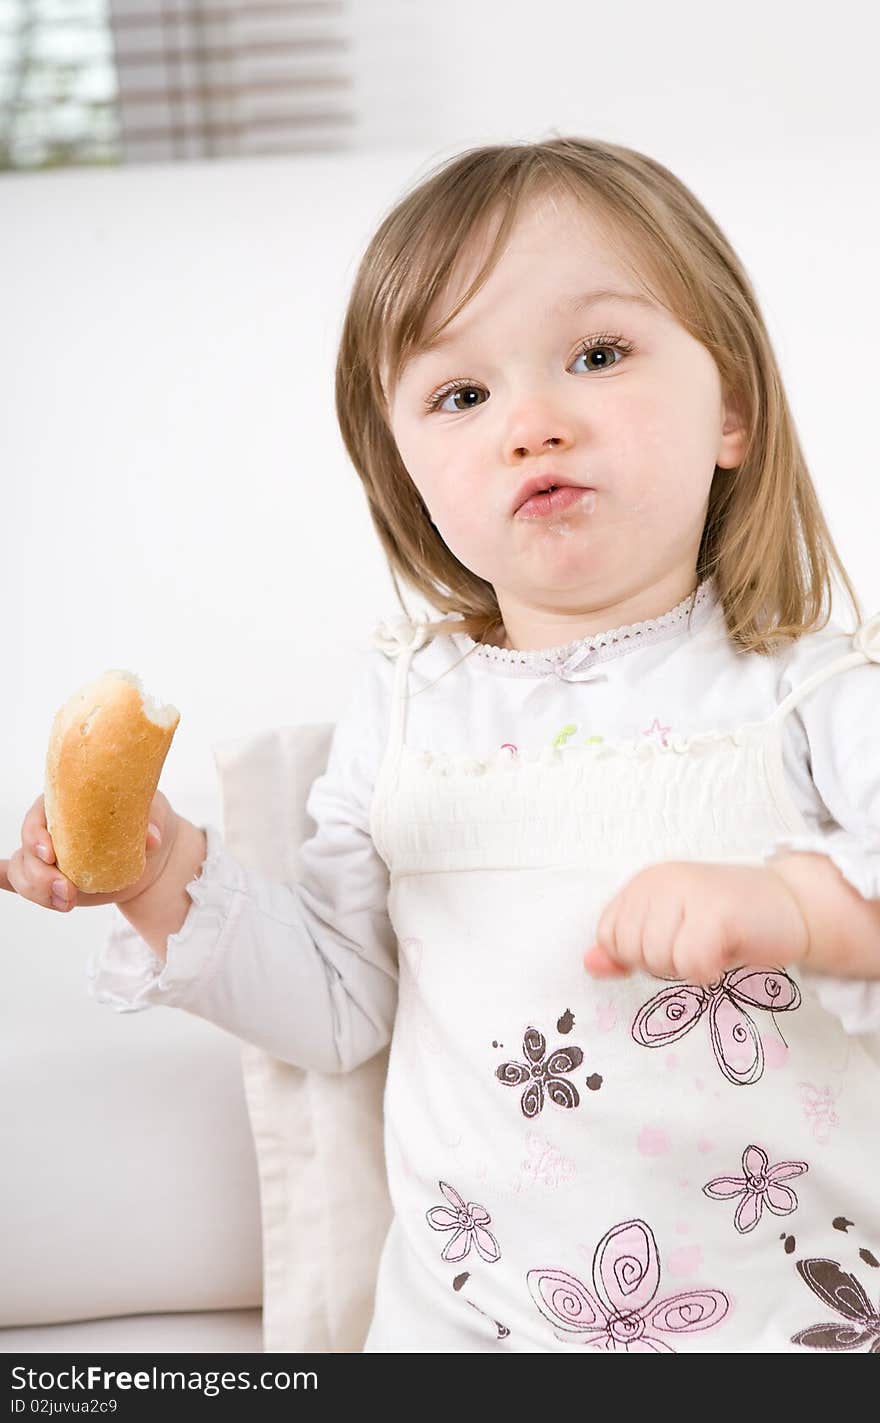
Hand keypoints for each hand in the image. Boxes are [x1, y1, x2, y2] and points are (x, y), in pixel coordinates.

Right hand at [0, 790, 179, 912]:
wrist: (155, 854)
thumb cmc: (149, 821)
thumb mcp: (155, 814)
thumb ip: (150, 822)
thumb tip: (150, 839)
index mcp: (68, 803)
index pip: (40, 815)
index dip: (37, 835)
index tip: (50, 853)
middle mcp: (52, 828)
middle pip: (27, 850)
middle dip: (40, 875)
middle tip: (67, 893)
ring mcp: (50, 856)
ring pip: (24, 873)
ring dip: (38, 892)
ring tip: (66, 904)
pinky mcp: (52, 877)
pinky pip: (19, 878)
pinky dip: (3, 879)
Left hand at [583, 861, 810, 984]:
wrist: (796, 905)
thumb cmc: (732, 922)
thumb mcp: (672, 930)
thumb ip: (628, 947)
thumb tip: (589, 964)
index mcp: (644, 882)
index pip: (608, 935)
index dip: (639, 955)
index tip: (675, 942)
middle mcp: (659, 880)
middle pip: (631, 951)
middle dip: (664, 963)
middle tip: (699, 945)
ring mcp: (687, 892)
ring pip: (658, 960)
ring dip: (689, 967)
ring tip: (715, 945)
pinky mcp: (715, 912)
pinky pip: (690, 965)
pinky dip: (709, 972)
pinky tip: (727, 954)